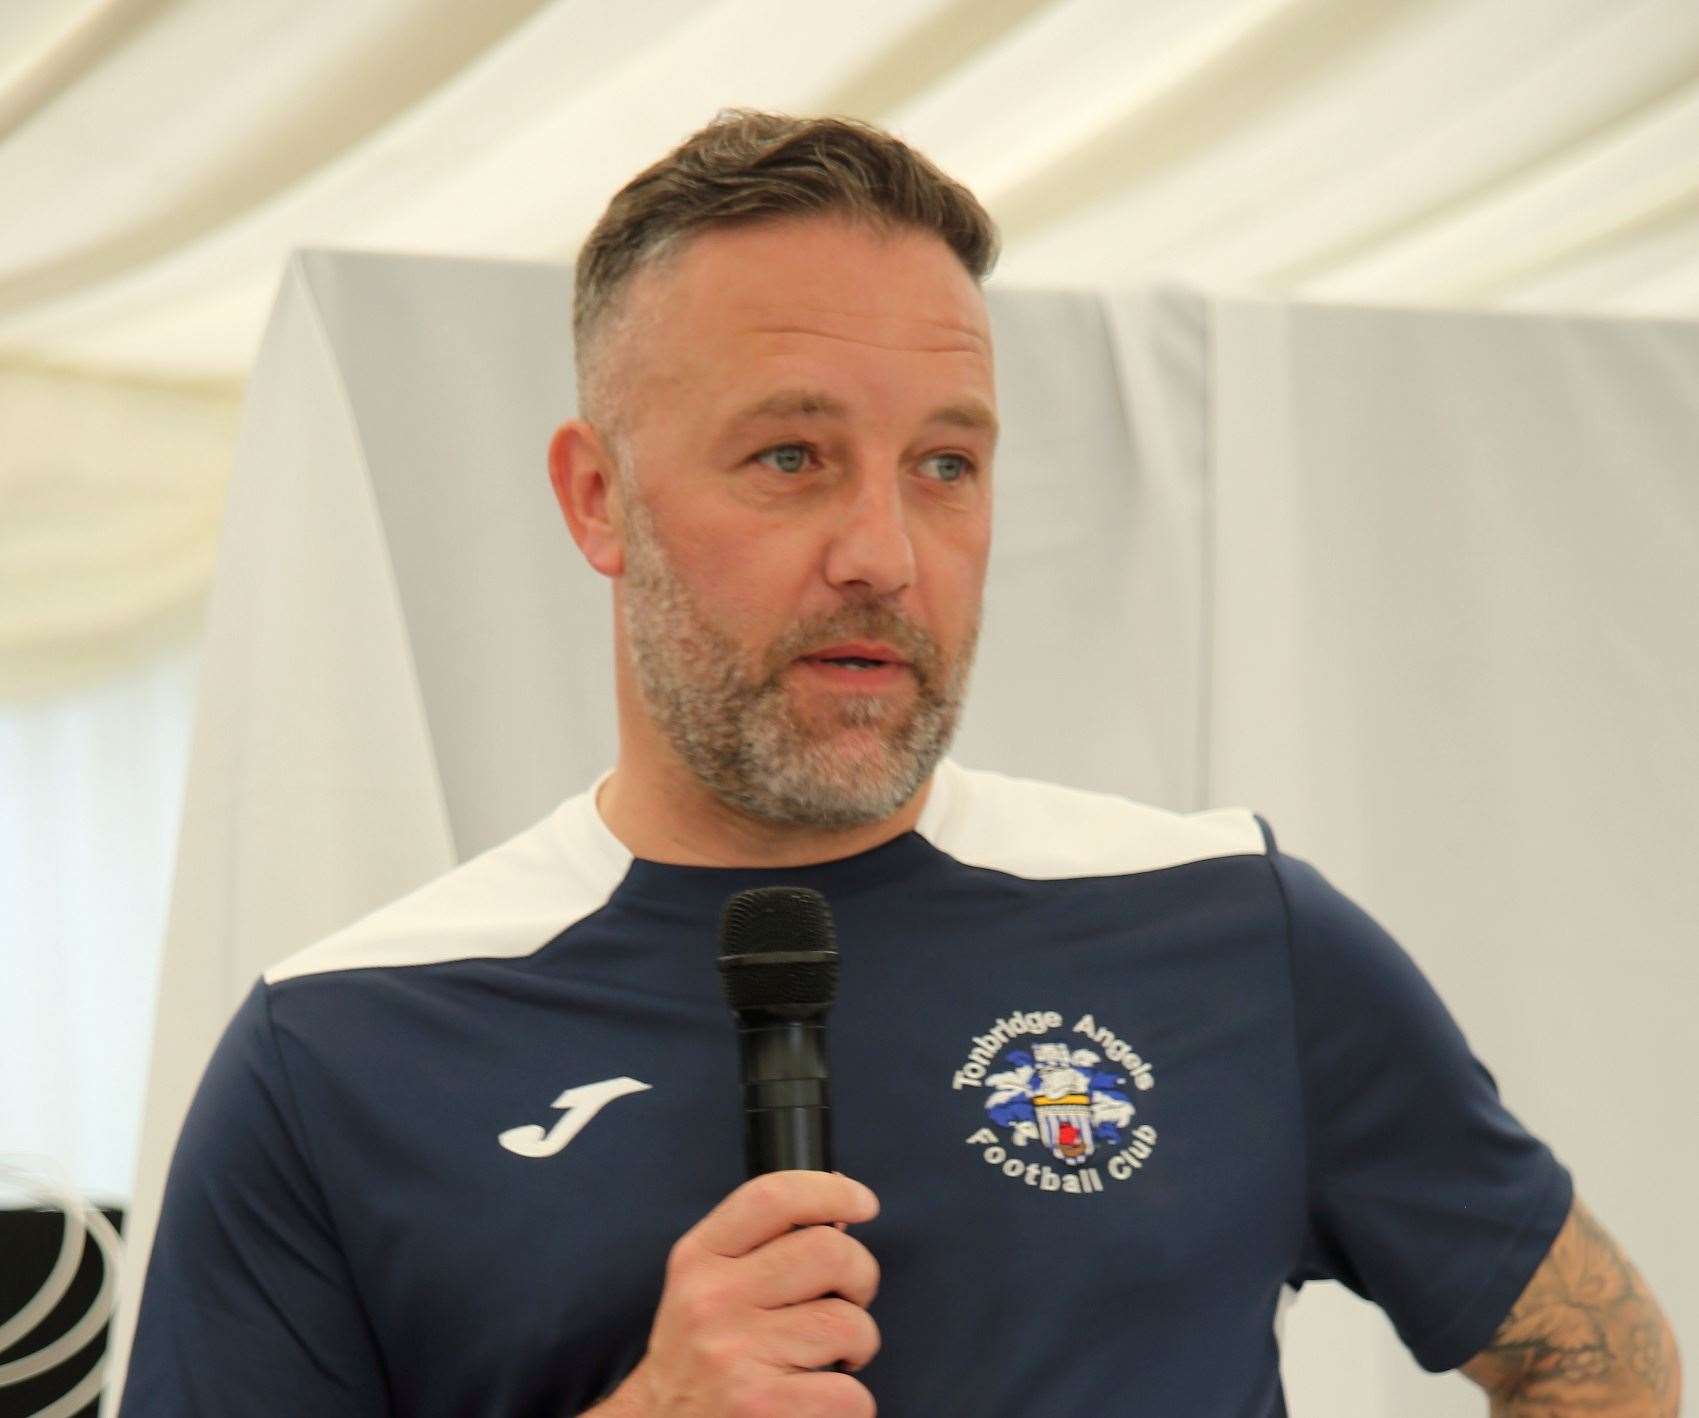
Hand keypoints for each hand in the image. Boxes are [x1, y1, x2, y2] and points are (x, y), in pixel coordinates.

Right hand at [590, 1170, 881, 1416]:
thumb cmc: (698, 1358)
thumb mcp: (705, 1286)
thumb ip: (761, 1245)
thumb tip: (838, 1203)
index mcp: (699, 1258)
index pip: (774, 1197)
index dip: (831, 1191)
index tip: (863, 1204)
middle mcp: (713, 1300)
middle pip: (829, 1252)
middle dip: (860, 1275)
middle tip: (849, 1301)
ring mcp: (736, 1355)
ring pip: (849, 1323)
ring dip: (859, 1342)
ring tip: (833, 1356)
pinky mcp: (763, 1408)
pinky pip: (851, 1393)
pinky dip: (853, 1402)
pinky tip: (823, 1400)